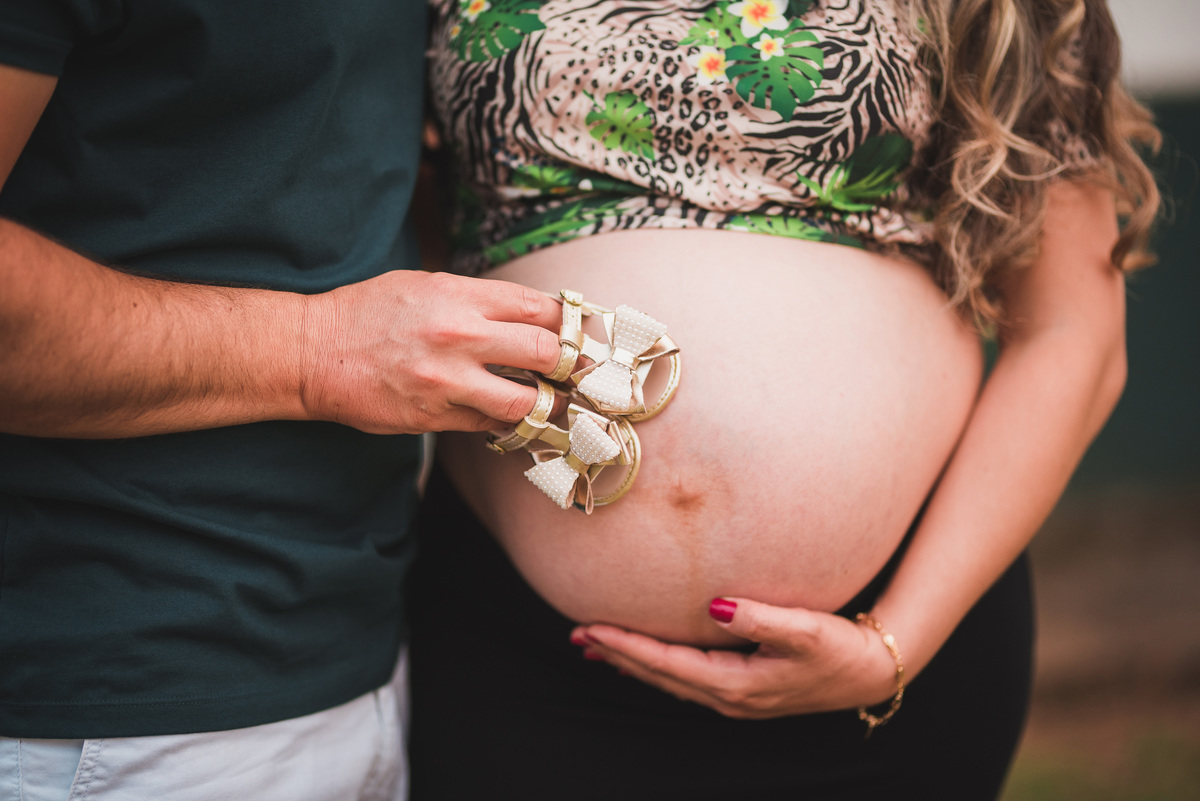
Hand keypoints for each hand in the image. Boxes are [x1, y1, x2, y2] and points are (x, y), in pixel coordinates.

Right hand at [300, 270, 562, 433]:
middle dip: (571, 366)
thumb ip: (479, 300)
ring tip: (557, 405)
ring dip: (548, 405)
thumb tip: (531, 316)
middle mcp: (460, 336)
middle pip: (546, 353)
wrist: (314, 351)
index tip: (580, 336)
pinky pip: (490, 425)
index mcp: (460, 296)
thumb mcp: (426, 285)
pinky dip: (508, 422)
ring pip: (526, 401)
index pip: (540, 309)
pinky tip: (516, 418)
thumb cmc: (369, 313)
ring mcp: (448, 381)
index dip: (570, 326)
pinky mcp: (435, 416)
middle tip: (580, 374)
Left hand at [571, 598, 898, 719]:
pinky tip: (649, 656)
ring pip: (670, 679)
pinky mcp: (744, 689)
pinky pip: (687, 678)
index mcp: (737, 684)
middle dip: (618, 654)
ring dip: (633, 661)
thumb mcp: (809, 630)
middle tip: (577, 634)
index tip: (591, 627)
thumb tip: (717, 606)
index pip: (667, 664)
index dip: (627, 645)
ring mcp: (736, 698)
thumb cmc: (843, 650)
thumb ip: (762, 619)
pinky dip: (659, 666)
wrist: (874, 673)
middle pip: (659, 675)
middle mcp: (730, 697)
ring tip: (598, 645)